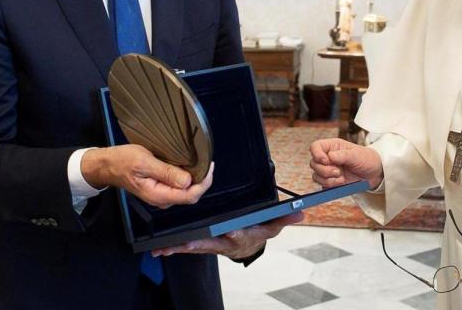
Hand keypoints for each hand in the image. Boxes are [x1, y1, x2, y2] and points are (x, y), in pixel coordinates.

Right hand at [81, 145, 212, 207]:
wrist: (108, 165)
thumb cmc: (123, 161)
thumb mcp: (144, 162)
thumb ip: (166, 173)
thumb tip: (187, 181)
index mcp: (158, 195)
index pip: (190, 196)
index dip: (204, 183)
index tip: (209, 166)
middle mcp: (162, 199)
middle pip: (191, 195)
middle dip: (202, 180)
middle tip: (207, 162)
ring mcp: (161, 195)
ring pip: (186, 191)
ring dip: (195, 179)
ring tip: (199, 162)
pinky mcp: (160, 189)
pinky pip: (178, 186)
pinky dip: (186, 177)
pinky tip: (188, 166)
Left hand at [150, 212, 303, 259]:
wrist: (245, 247)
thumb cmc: (257, 232)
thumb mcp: (272, 226)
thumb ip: (283, 219)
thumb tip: (301, 213)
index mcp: (241, 236)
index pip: (239, 234)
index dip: (236, 233)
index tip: (231, 231)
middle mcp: (225, 243)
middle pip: (211, 243)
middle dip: (197, 243)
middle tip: (185, 242)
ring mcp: (211, 245)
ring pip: (194, 246)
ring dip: (179, 248)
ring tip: (164, 248)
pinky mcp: (201, 244)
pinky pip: (186, 246)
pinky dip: (174, 248)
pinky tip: (160, 249)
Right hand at [309, 138, 383, 189]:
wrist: (374, 173)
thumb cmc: (366, 159)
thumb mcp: (357, 155)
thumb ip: (343, 155)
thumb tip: (330, 156)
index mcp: (332, 147)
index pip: (315, 147)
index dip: (317, 154)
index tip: (326, 161)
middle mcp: (328, 158)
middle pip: (313, 163)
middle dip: (325, 170)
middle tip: (338, 172)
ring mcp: (328, 170)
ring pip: (316, 176)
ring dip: (328, 180)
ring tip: (342, 179)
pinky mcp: (331, 181)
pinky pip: (322, 186)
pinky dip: (330, 186)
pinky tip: (341, 184)